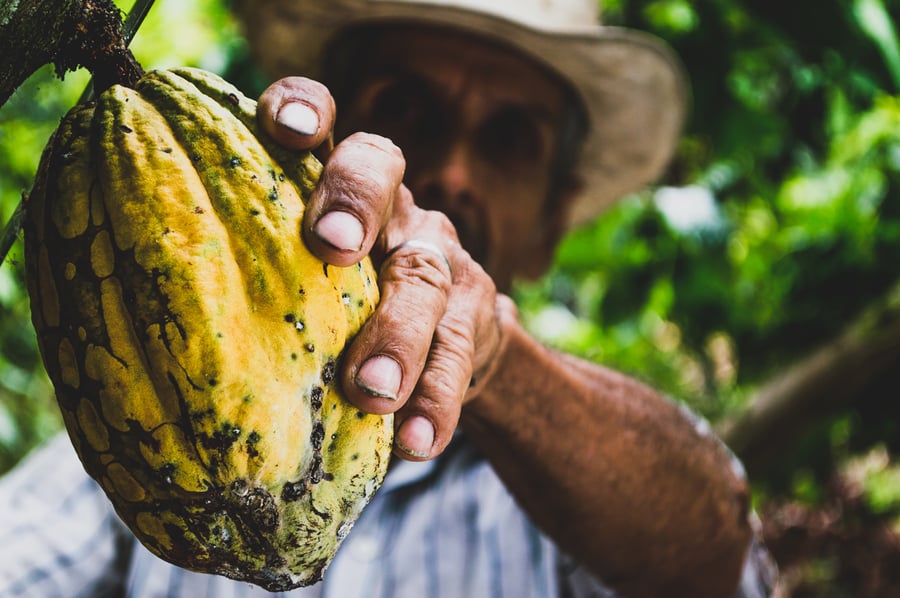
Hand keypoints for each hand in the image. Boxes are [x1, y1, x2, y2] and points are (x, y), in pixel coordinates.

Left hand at [257, 77, 505, 460]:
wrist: (450, 346)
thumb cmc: (343, 312)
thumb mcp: (303, 283)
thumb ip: (258, 280)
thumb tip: (143, 333)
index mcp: (336, 188)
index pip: (324, 123)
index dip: (306, 109)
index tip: (284, 127)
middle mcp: (393, 207)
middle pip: (380, 173)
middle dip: (356, 202)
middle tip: (332, 246)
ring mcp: (440, 258)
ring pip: (425, 277)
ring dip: (398, 334)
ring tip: (370, 391)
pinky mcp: (476, 318)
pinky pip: (460, 356)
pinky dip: (436, 401)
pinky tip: (415, 441)